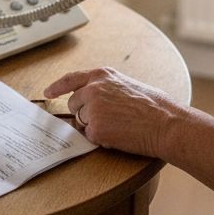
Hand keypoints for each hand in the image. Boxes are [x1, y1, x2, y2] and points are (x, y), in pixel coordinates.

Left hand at [44, 68, 183, 156]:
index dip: (57, 86)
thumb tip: (92, 98)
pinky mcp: (96, 129)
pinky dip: (102, 139)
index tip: (47, 93)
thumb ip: (106, 87)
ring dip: (94, 126)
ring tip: (118, 125)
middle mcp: (93, 89)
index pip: (71, 79)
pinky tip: (119, 134)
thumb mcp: (127, 84)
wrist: (166, 123)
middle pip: (74, 104)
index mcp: (102, 75)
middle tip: (108, 118)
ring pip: (81, 122)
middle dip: (84, 112)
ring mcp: (93, 110)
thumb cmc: (154, 105)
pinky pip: (90, 137)